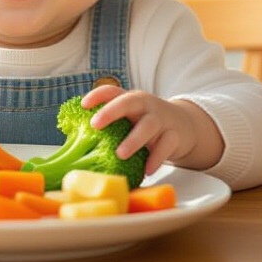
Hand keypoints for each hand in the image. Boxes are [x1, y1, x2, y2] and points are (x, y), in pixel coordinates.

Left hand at [81, 86, 222, 174]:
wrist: (185, 125)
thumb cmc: (147, 123)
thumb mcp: (131, 118)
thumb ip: (112, 125)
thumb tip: (76, 143)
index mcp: (130, 99)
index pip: (112, 91)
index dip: (97, 96)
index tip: (83, 105)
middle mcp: (146, 106)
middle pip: (129, 102)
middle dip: (111, 111)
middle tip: (95, 124)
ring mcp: (161, 119)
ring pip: (149, 125)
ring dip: (134, 139)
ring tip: (120, 154)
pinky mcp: (174, 135)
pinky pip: (166, 146)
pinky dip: (156, 158)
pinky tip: (147, 170)